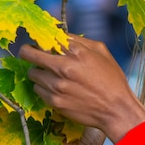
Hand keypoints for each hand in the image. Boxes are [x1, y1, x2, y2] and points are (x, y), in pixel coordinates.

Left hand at [19, 34, 144, 141]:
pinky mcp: (54, 101)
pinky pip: (37, 89)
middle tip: (29, 53)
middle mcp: (64, 68)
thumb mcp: (102, 52)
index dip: (44, 40)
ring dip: (39, 72)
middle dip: (28, 52)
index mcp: (78, 52)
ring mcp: (57, 86)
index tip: (44, 43)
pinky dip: (44, 87)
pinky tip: (56, 88)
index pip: (48, 38)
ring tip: (51, 75)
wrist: (116, 109)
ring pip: (32, 73)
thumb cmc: (112, 79)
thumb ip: (80, 41)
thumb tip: (61, 35)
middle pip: (29, 54)